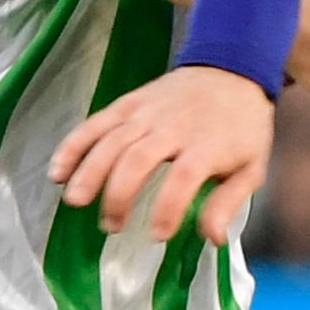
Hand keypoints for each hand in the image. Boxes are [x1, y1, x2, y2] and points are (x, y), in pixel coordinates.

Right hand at [47, 64, 272, 243]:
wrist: (231, 70)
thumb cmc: (242, 128)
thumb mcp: (251, 168)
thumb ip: (228, 203)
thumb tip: (212, 239)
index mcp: (208, 144)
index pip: (183, 177)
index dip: (167, 207)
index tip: (156, 235)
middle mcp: (173, 126)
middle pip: (138, 157)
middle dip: (119, 194)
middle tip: (111, 226)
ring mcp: (147, 112)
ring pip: (111, 140)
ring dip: (90, 171)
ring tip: (76, 201)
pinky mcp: (128, 103)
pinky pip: (95, 123)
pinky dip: (74, 146)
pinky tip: (58, 171)